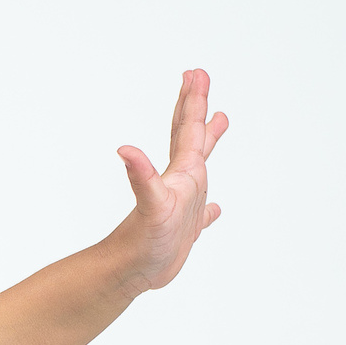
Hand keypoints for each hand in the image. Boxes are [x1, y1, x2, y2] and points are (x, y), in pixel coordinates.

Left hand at [114, 69, 227, 292]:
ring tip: (220, 121)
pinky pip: (202, 214)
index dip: (193, 102)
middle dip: (197, 106)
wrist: (130, 271)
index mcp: (180, 174)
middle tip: (201, 77)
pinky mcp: (184, 229)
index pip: (187, 129)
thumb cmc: (141, 241)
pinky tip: (213, 209)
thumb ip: (141, 176)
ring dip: (208, 141)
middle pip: (190, 136)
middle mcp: (181, 183)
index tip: (196, 73)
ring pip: (199, 165)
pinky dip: (209, 209)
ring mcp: (182, 204)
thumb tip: (125, 149)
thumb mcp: (150, 205)